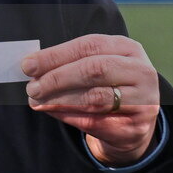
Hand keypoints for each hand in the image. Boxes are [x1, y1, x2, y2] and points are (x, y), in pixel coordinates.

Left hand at [22, 34, 159, 165]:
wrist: (133, 122)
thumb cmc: (106, 86)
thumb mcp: (94, 66)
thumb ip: (67, 63)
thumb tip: (31, 67)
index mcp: (127, 48)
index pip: (88, 46)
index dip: (56, 55)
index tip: (28, 65)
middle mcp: (140, 71)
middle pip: (94, 69)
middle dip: (57, 78)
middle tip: (32, 87)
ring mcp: (144, 100)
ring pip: (95, 98)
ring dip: (59, 99)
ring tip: (36, 100)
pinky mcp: (136, 127)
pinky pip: (97, 121)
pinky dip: (69, 116)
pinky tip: (51, 112)